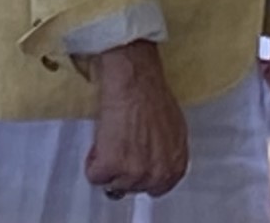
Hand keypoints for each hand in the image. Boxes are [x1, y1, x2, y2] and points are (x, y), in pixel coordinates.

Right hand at [86, 42, 188, 199]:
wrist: (135, 82)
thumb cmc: (152, 96)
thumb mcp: (173, 130)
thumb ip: (166, 153)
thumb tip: (154, 160)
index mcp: (176, 166)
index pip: (157, 188)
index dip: (142, 174)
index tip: (134, 165)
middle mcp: (157, 174)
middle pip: (132, 187)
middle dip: (123, 168)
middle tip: (122, 144)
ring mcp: (134, 173)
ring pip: (112, 183)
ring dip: (108, 163)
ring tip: (114, 136)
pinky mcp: (111, 167)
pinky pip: (95, 175)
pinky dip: (94, 160)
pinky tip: (104, 139)